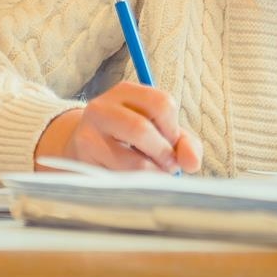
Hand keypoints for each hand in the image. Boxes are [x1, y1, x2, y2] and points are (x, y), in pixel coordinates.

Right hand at [33, 81, 202, 173]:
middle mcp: (102, 106)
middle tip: (168, 165)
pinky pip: (119, 178)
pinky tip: (132, 179)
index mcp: (125, 92)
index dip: (173, 129)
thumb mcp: (160, 133)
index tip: (171, 141)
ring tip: (152, 174)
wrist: (84, 152)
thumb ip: (184, 144)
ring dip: (152, 173)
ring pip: (132, 160)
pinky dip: (135, 184)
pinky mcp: (84, 159)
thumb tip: (192, 164)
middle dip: (163, 153)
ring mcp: (89, 133)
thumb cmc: (131, 141)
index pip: (162, 103)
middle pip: (142, 129)